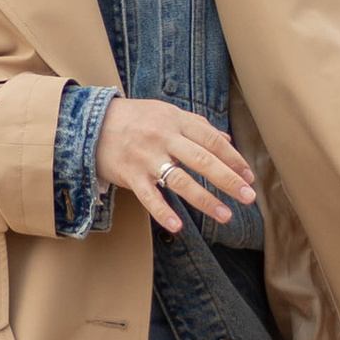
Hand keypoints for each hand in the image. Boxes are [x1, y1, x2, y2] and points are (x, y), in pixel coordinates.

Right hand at [96, 97, 256, 236]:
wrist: (90, 122)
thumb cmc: (135, 118)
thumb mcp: (166, 113)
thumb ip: (197, 125)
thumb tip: (227, 139)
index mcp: (176, 120)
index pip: (212, 140)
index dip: (233, 158)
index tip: (249, 175)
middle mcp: (163, 138)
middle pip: (203, 160)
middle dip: (228, 180)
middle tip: (249, 197)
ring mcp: (146, 157)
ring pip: (181, 181)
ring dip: (205, 200)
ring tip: (226, 215)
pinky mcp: (130, 175)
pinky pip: (149, 197)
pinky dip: (163, 212)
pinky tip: (178, 227)